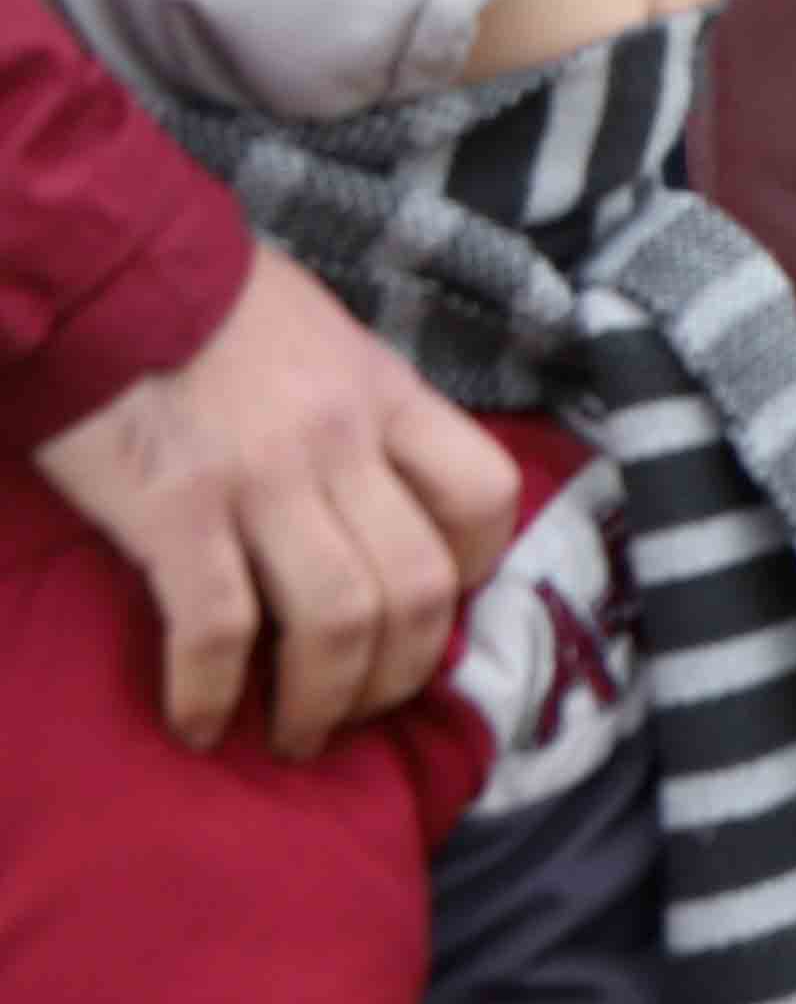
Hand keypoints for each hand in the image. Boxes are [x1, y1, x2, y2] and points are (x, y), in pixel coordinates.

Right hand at [33, 249, 521, 755]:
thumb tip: (376, 492)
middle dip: (401, 671)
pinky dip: (212, 692)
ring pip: (340, 620)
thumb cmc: (208, 304)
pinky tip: (199, 724)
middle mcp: (343, 439)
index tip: (436, 612)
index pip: (485, 493)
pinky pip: (218, 628)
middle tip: (360, 710)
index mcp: (387, 393)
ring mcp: (262, 477)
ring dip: (322, 700)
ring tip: (292, 736)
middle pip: (419, 583)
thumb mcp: (322, 338)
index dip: (475, 570)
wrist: (102, 267)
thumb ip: (358, 410)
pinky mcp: (175, 510)